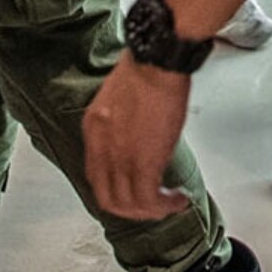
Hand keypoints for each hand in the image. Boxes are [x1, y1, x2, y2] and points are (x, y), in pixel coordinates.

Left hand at [83, 53, 194, 221]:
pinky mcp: (143, 161)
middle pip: (107, 198)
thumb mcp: (120, 98)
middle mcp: (101, 148)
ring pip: (128, 205)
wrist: (157, 60)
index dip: (115, 190)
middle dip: (132, 209)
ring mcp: (120, 157)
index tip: (134, 191)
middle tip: (152, 207)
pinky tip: (178, 199)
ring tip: (169, 204)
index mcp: (93, 129)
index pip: (96, 175)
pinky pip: (149, 199)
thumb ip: (122, 123)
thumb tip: (138, 137)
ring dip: (151, 211)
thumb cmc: (146, 68)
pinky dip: (164, 206)